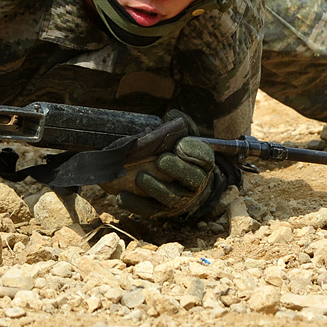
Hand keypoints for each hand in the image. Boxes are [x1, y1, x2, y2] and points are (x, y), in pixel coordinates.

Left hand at [101, 111, 217, 219]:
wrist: (179, 181)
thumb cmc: (178, 152)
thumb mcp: (184, 136)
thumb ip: (179, 125)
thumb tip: (170, 115)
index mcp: (203, 163)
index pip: (205, 158)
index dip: (195, 152)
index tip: (180, 145)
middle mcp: (195, 184)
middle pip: (191, 179)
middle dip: (176, 169)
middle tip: (160, 160)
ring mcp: (179, 200)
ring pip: (171, 198)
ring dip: (155, 188)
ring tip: (140, 178)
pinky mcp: (162, 211)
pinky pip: (150, 210)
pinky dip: (135, 205)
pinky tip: (121, 197)